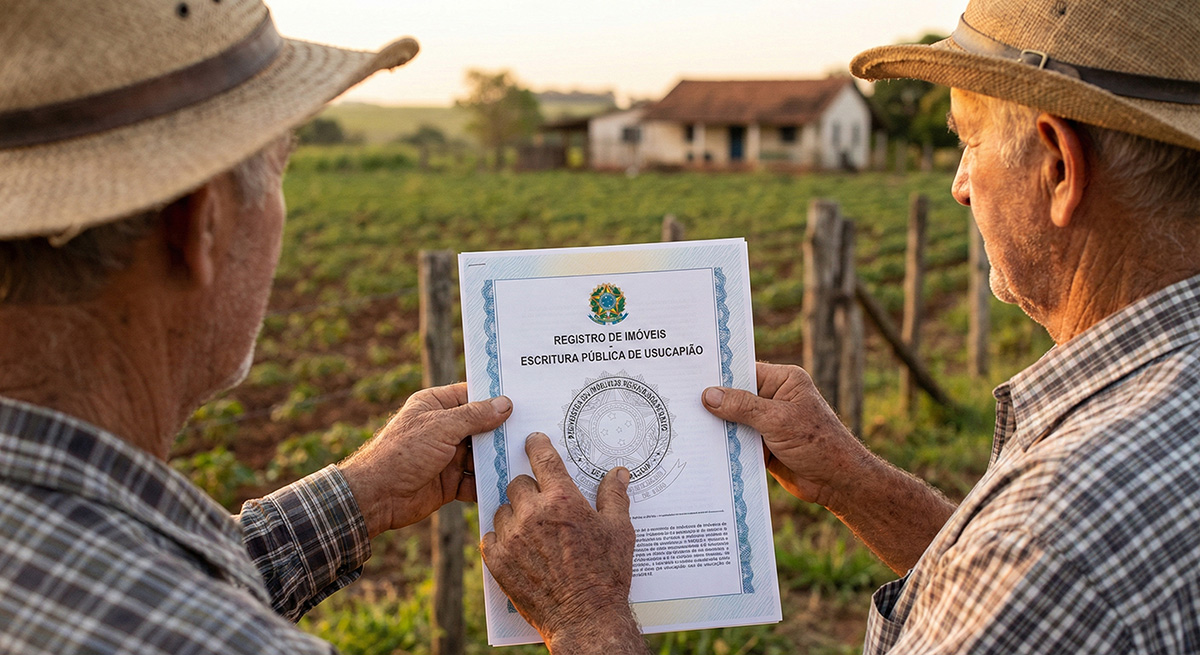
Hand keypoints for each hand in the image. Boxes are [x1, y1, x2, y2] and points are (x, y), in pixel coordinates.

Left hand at [338, 384, 511, 536]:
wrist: (376, 497)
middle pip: (482, 427)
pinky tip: (511, 482)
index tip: (525, 397)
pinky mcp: (451, 482)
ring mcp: (448, 456)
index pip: (472, 396)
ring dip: (498, 458)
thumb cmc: (401, 453)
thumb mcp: (440, 427)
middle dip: (503, 431)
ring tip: (527, 457)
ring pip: (482, 455)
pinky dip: (490, 482)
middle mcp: (444, 429)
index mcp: (436, 406)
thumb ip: (474, 416)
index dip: (496, 397)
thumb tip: (505, 404)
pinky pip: (476, 481)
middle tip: (535, 429)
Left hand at [481, 433, 645, 654]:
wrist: (585, 618)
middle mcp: (533, 513)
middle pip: (518, 483)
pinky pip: (490, 536)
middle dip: (528, 488)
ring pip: (502, 508)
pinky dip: (500, 538)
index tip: (533, 441)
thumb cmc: (607, 574)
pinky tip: (515, 546)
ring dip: (514, 513)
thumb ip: (614, 497)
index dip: (537, 445)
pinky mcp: (497, 561)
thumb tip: (619, 473)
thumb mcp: (619, 531)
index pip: (543, 459)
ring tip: (530, 528)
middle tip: (541, 502)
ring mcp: (512, 537)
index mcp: (563, 500)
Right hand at [703, 362, 954, 572]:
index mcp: (783, 381)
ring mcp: (766, 423)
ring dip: (715, 426)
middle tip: (677, 399)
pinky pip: (736, 441)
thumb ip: (743, 407)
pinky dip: (722, 444)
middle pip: (734, 395)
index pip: (744, 371)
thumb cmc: (817, 443)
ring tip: (681, 423)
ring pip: (732, 420)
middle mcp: (773, 398)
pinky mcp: (761, 445)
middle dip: (712, 401)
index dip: (718, 374)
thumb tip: (708, 395)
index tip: (689, 374)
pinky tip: (699, 446)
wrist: (837, 482)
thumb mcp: (778, 420)